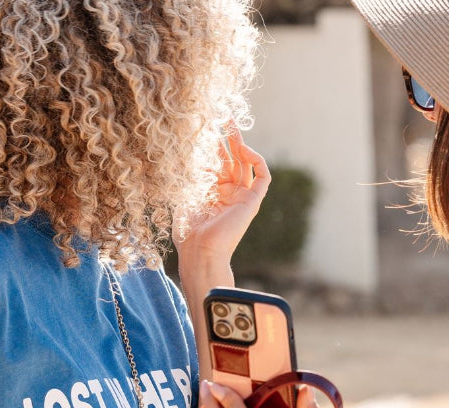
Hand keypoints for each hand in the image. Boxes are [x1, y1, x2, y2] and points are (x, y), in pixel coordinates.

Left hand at [174, 128, 270, 270]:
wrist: (200, 250)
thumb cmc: (188, 230)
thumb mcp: (185, 194)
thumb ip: (191, 173)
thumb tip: (192, 149)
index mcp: (213, 193)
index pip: (217, 162)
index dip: (213, 144)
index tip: (205, 126)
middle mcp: (229, 194)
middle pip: (232, 159)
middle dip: (228, 138)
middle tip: (224, 116)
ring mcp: (242, 197)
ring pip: (246, 163)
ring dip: (240, 143)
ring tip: (231, 123)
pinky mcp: (253, 202)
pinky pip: (262, 177)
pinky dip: (257, 161)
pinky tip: (245, 149)